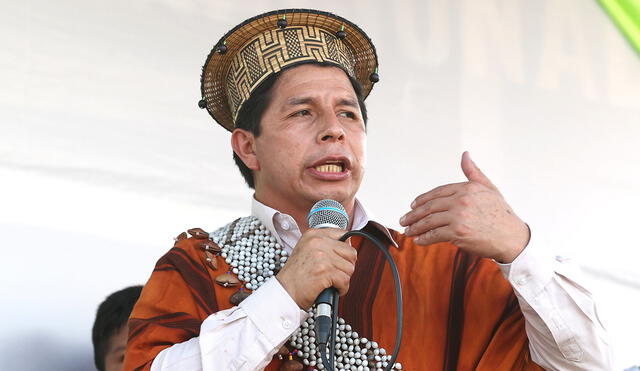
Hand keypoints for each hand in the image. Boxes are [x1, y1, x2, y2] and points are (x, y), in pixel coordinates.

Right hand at [276, 228, 356, 308]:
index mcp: (314, 234)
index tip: (341, 258)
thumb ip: (325, 244)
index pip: (343, 234)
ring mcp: (321, 256)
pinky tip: (332, 288)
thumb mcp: (307, 249)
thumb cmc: (296, 274)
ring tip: (331, 281)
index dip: (345, 250)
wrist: (285, 291)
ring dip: (343, 278)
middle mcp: (318, 242)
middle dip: (346, 266)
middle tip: (335, 273)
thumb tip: (348, 243)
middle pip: (351, 253)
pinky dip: (341, 288)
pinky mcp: (324, 272)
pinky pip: (345, 280)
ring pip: (350, 268)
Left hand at [399, 151, 529, 262]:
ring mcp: (459, 217)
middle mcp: (461, 200)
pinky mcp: (458, 233)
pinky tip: (418, 240)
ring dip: (415, 227)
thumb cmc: (501, 214)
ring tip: (408, 231)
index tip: (413, 205)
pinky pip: (434, 235)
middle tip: (404, 220)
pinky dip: (424, 238)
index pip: (437, 192)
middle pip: (430, 207)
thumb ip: (473, 173)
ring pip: (429, 221)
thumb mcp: (489, 188)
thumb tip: (465, 155)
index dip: (422, 199)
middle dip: (414, 214)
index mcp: (467, 188)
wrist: (513, 238)